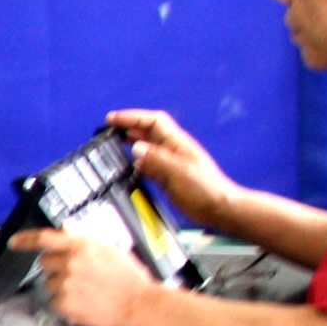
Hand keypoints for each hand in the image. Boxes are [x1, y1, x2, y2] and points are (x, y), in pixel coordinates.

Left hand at [8, 226, 157, 325]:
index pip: (45, 237)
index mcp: (82, 246)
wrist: (139, 304)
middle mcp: (70, 263)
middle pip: (44, 263)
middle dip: (55, 268)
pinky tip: (85, 302)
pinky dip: (65, 303)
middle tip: (76, 275)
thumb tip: (65, 229)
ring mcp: (66, 284)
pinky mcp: (65, 304)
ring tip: (86, 291)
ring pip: (49, 284)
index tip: (14, 242)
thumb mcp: (110, 249)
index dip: (26, 239)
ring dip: (62, 287)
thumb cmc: (129, 278)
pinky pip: (55, 302)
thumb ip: (84, 239)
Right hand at [105, 108, 232, 222]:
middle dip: (127, 127)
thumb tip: (135, 147)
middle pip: (147, 131)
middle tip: (108, 130)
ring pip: (145, 147)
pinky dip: (135, 163)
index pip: (152, 122)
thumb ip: (157, 159)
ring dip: (129, 143)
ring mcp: (169, 163)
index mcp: (177, 143)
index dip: (132, 117)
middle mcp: (171, 150)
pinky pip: (147, 165)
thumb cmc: (206, 189)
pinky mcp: (166, 177)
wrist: (218, 208)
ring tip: (112, 144)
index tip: (113, 119)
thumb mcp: (180, 172)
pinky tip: (126, 168)